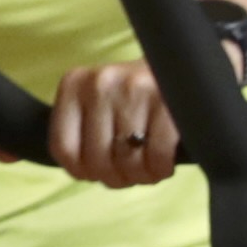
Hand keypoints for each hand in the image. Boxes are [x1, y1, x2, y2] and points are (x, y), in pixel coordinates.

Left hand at [48, 62, 181, 188]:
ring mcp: (135, 89)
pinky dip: (161, 169)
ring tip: (147, 170)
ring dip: (140, 177)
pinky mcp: (167, 100)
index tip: (99, 174)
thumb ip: (82, 131)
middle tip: (129, 175)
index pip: (64, 149)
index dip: (83, 173)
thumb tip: (82, 173)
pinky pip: (158, 156)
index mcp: (74, 84)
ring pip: (128, 162)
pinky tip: (164, 164)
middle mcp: (100, 83)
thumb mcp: (98, 103)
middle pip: (97, 160)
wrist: (181, 67)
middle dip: (116, 178)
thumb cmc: (134, 96)